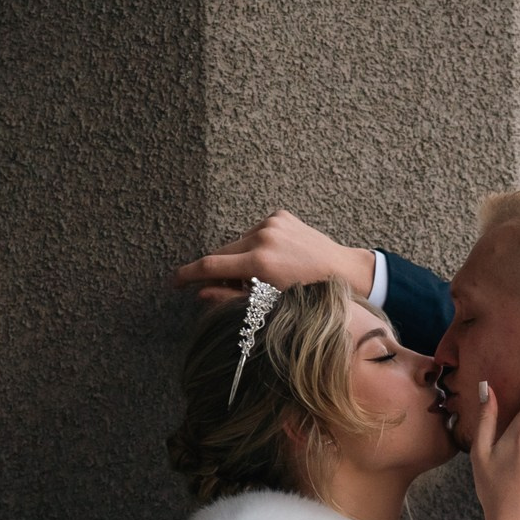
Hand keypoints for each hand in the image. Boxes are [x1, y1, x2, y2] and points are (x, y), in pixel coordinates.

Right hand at [173, 211, 374, 302]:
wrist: (346, 273)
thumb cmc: (310, 296)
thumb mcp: (269, 304)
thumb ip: (231, 298)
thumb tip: (200, 294)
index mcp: (260, 262)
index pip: (210, 266)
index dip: (187, 275)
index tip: (174, 282)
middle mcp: (263, 237)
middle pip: (222, 253)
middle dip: (220, 271)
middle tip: (232, 289)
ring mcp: (272, 223)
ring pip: (237, 243)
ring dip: (239, 259)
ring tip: (261, 278)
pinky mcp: (280, 215)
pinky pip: (255, 232)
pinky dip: (255, 246)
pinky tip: (274, 260)